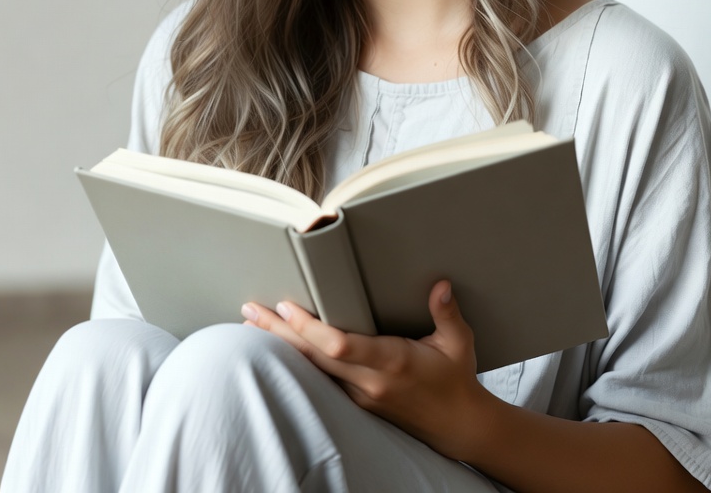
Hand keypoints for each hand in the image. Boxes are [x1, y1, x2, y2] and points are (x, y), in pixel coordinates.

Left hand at [241, 280, 491, 458]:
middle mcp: (369, 381)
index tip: (286, 307)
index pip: (339, 346)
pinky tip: (279, 347)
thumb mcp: (459, 343)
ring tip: (252, 324)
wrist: (457, 425)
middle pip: (313, 356)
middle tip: (250, 310)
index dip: (309, 328)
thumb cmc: (456, 379)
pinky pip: (320, 378)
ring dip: (282, 347)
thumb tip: (440, 284)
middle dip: (279, 333)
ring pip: (311, 369)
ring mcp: (360, 394)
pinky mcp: (356, 401)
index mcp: (392, 362)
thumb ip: (447, 312)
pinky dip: (297, 360)